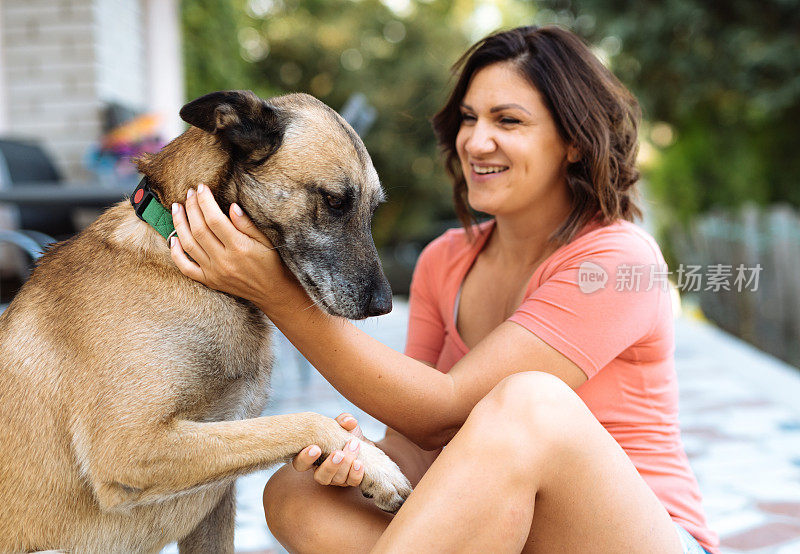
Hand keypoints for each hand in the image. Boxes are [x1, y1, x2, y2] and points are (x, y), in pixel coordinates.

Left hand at [169, 184, 299, 308]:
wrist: (271, 291)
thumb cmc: (270, 263)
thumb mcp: (265, 240)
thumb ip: (246, 224)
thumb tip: (231, 206)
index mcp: (239, 247)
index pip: (215, 219)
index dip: (205, 201)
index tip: (202, 188)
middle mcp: (223, 260)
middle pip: (199, 229)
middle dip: (191, 207)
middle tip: (189, 193)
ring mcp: (214, 272)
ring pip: (189, 244)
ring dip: (179, 224)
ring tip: (176, 208)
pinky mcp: (209, 280)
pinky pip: (185, 268)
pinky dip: (176, 253)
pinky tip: (174, 238)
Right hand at [293, 413, 371, 486]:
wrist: (362, 444)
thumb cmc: (346, 434)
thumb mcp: (343, 424)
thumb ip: (344, 420)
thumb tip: (349, 421)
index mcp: (312, 457)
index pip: (300, 464)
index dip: (305, 458)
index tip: (315, 448)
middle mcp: (322, 471)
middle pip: (320, 477)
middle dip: (329, 466)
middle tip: (338, 453)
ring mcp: (336, 479)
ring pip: (337, 479)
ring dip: (346, 464)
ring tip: (353, 447)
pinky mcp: (351, 481)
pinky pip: (352, 482)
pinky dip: (356, 473)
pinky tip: (359, 463)